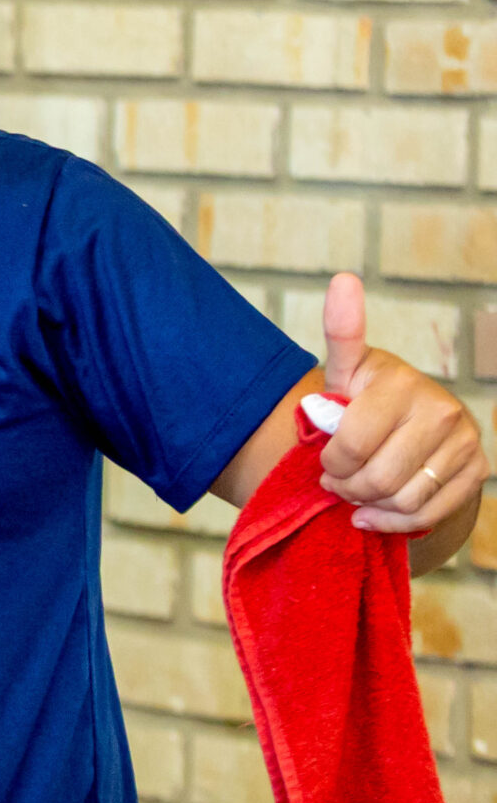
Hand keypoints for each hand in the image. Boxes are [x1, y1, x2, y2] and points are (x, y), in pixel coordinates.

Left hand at [318, 274, 488, 536]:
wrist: (413, 427)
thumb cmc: (368, 397)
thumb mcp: (348, 369)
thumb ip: (342, 333)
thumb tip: (343, 278)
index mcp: (401, 382)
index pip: (351, 445)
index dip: (331, 461)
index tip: (326, 458)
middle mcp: (441, 407)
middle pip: (376, 477)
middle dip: (347, 487)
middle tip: (337, 480)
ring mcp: (465, 441)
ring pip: (403, 499)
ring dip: (370, 505)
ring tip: (358, 492)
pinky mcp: (477, 470)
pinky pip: (428, 515)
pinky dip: (394, 523)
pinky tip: (375, 514)